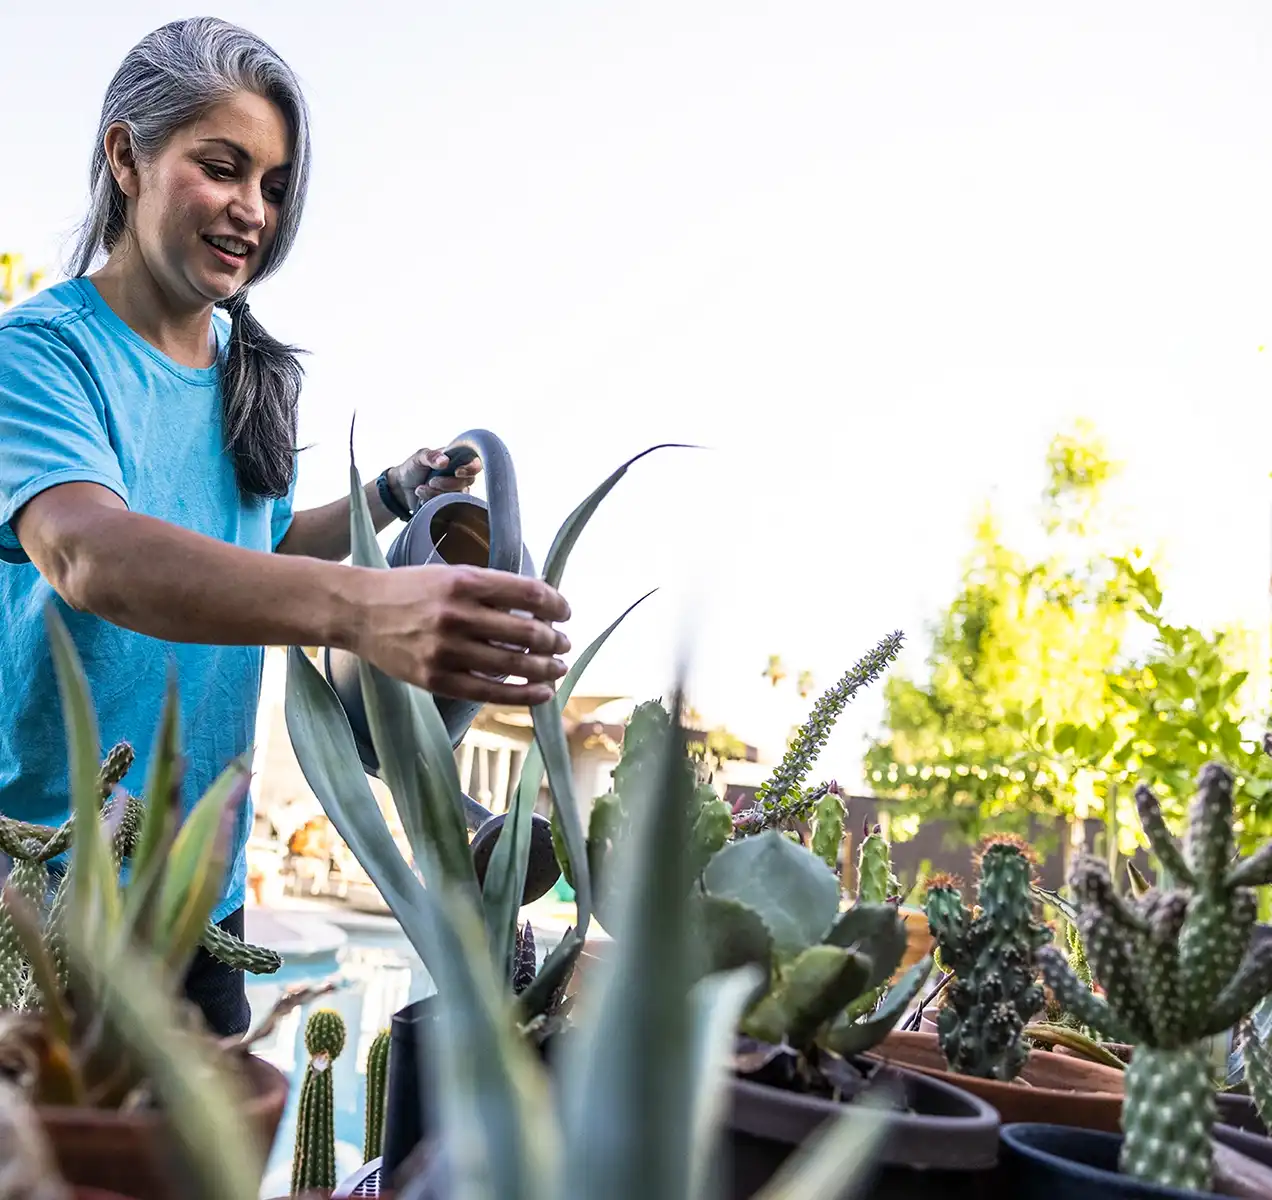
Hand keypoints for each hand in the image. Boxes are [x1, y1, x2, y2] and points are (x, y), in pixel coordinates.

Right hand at [350, 563, 570, 704]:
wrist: (359, 611)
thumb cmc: (410, 590)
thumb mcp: (451, 575)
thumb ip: (491, 589)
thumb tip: (541, 606)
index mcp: (465, 581)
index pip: (528, 593)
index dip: (556, 605)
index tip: (565, 613)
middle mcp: (457, 615)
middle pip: (527, 631)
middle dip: (555, 640)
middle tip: (564, 643)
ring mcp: (446, 650)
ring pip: (514, 664)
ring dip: (546, 667)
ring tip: (558, 667)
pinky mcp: (436, 679)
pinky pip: (491, 692)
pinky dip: (523, 695)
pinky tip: (542, 693)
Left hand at [388, 447, 482, 515]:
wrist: (401, 488)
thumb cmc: (412, 468)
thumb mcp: (419, 457)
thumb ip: (431, 456)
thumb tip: (445, 461)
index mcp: (456, 459)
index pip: (475, 463)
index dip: (470, 469)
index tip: (457, 472)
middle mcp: (460, 476)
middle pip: (467, 482)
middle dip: (447, 483)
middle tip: (431, 481)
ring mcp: (456, 491)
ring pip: (457, 496)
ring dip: (437, 493)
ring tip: (421, 489)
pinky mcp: (449, 504)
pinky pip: (448, 506)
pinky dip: (433, 501)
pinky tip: (423, 498)